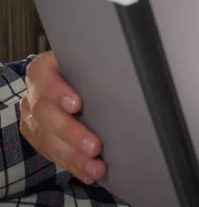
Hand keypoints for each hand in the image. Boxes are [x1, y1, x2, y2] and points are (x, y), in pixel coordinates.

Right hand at [19, 51, 105, 183]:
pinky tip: (89, 172)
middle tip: (94, 146)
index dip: (58, 91)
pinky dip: (72, 165)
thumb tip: (126, 73)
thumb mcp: (87, 64)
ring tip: (95, 166)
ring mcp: (33, 116)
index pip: (44, 76)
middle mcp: (34, 93)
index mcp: (44, 69)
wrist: (65, 82)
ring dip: (73, 156)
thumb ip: (96, 68)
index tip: (77, 104)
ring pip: (47, 139)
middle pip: (45, 113)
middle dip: (71, 132)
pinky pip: (52, 153)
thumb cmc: (84, 71)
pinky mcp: (36, 135)